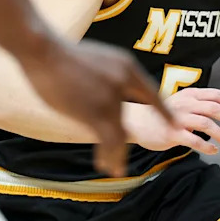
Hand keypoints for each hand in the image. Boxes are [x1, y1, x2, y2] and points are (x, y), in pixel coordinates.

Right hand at [20, 38, 173, 177]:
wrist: (45, 51)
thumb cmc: (62, 55)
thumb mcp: (96, 60)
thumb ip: (108, 79)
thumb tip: (108, 97)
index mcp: (126, 66)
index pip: (151, 93)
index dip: (163, 111)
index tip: (175, 124)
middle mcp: (124, 82)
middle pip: (139, 115)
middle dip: (140, 135)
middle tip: (140, 150)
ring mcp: (111, 98)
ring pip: (121, 134)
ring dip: (118, 155)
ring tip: (116, 169)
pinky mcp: (96, 112)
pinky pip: (109, 140)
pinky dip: (109, 156)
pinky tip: (107, 165)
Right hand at [125, 87, 219, 154]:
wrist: (137, 121)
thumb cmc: (161, 113)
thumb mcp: (180, 102)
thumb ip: (198, 103)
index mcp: (189, 94)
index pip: (216, 95)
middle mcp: (185, 104)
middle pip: (215, 109)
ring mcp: (178, 118)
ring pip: (208, 124)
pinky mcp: (172, 133)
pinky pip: (195, 141)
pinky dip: (208, 146)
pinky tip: (213, 150)